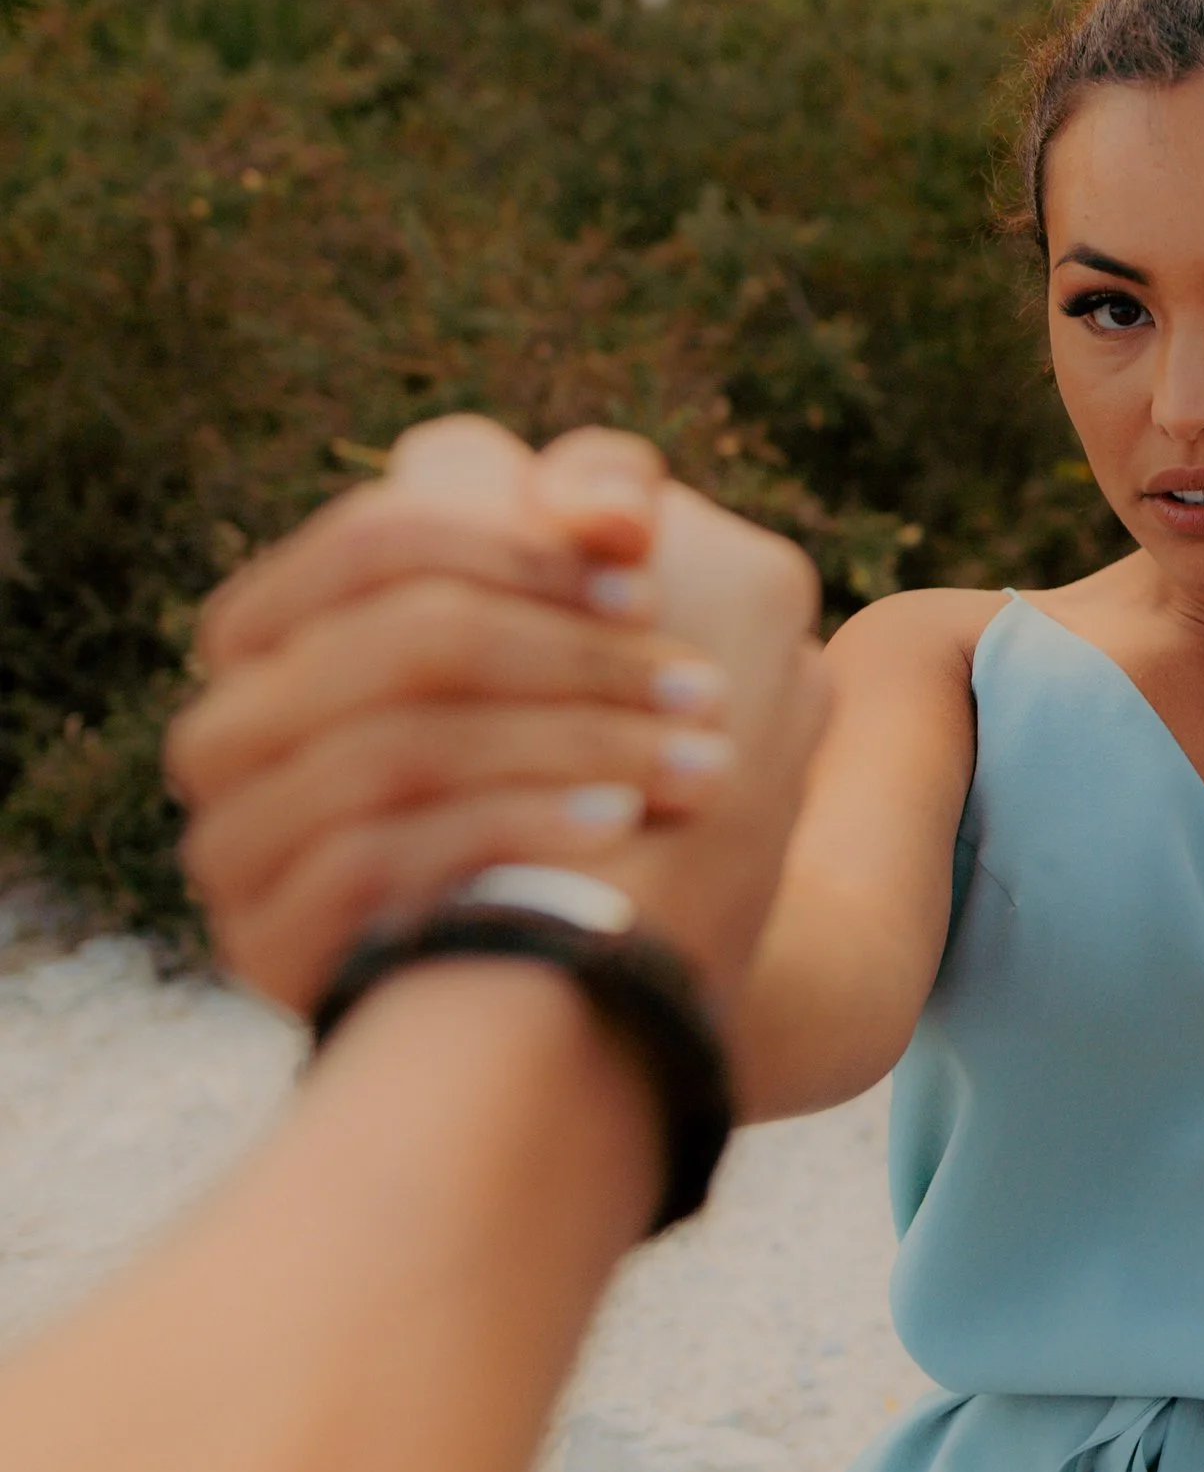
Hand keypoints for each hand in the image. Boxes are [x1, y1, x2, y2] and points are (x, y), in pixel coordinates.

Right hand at [172, 423, 822, 1008]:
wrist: (570, 964)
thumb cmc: (581, 755)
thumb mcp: (600, 615)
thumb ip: (600, 507)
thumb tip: (619, 511)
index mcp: (276, 623)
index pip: (380, 538)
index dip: (524, 548)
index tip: (654, 590)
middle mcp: (226, 724)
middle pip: (404, 641)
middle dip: (573, 657)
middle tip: (708, 691)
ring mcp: (232, 837)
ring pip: (394, 749)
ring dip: (570, 747)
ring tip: (698, 766)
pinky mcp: (259, 942)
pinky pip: (369, 864)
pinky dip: (507, 834)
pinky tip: (617, 829)